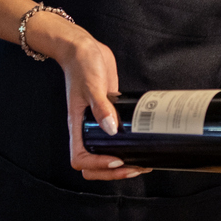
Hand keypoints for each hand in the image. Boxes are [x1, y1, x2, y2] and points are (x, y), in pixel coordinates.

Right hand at [33, 13, 144, 181]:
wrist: (84, 48)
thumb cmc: (81, 64)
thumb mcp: (91, 84)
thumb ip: (101, 106)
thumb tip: (112, 130)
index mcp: (77, 125)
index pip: (80, 158)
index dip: (97, 166)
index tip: (116, 160)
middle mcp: (86, 129)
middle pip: (94, 165)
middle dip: (114, 172)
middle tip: (135, 167)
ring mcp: (99, 124)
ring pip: (106, 155)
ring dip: (123, 165)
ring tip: (142, 164)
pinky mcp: (111, 115)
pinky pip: (117, 139)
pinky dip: (129, 147)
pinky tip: (144, 145)